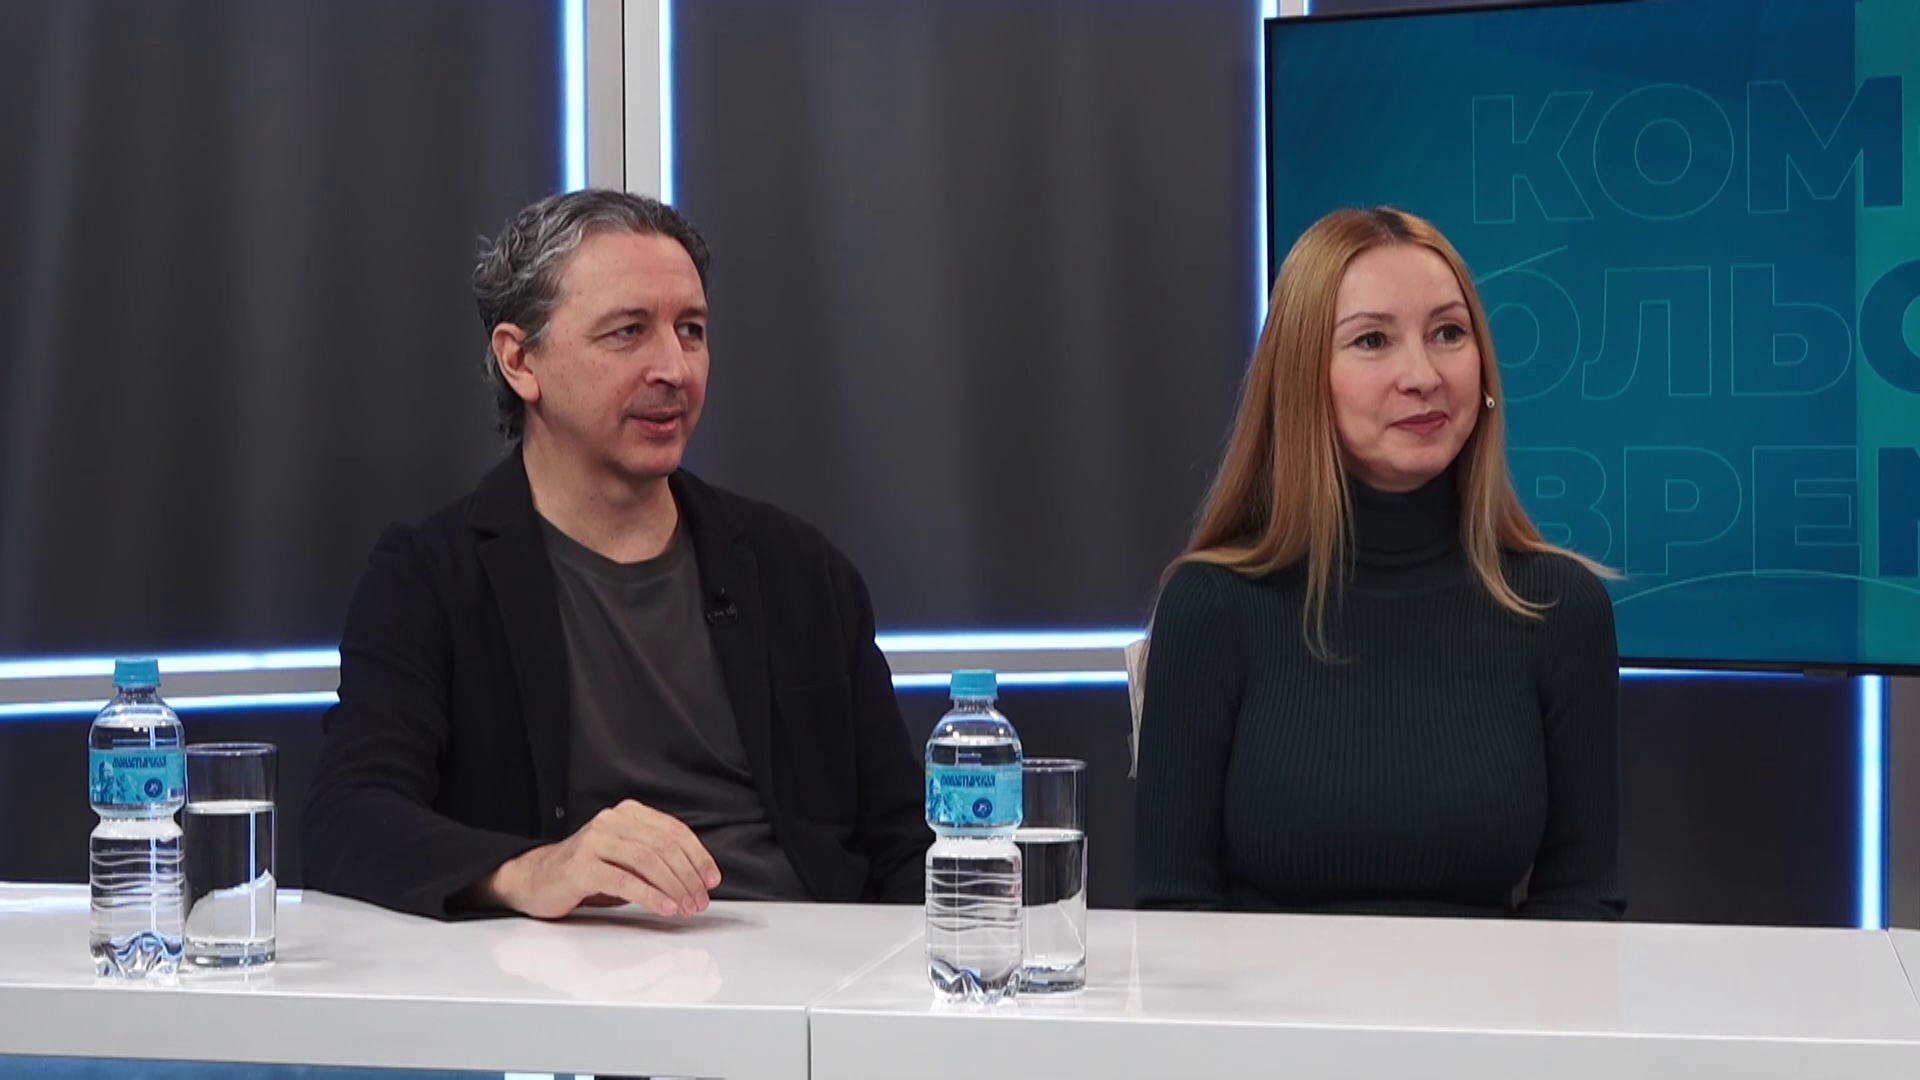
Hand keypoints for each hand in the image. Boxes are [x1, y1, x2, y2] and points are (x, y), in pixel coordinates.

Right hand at [482, 800, 722, 918]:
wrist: (535, 879)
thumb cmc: (586, 872)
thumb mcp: (626, 860)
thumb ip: (655, 859)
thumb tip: (697, 878)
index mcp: (627, 814)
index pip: (673, 831)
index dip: (698, 856)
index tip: (712, 879)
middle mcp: (611, 821)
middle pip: (664, 846)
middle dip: (688, 876)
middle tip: (700, 900)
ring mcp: (594, 841)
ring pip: (648, 860)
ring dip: (674, 887)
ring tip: (686, 907)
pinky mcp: (581, 866)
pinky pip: (624, 880)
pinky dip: (650, 895)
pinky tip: (665, 907)